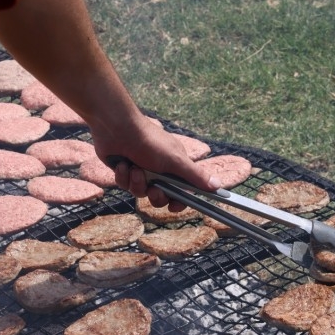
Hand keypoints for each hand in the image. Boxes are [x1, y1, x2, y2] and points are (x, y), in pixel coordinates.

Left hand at [91, 113, 220, 209]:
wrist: (117, 128)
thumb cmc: (149, 142)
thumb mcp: (176, 161)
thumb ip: (195, 176)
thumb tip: (218, 186)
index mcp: (175, 168)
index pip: (182, 192)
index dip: (178, 201)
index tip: (174, 205)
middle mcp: (159, 171)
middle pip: (160, 197)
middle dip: (156, 195)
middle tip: (153, 188)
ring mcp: (141, 171)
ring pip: (141, 192)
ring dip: (137, 182)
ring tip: (134, 168)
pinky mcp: (124, 171)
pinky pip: (125, 185)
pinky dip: (123, 176)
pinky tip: (122, 164)